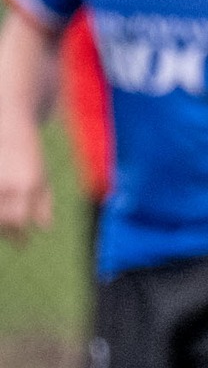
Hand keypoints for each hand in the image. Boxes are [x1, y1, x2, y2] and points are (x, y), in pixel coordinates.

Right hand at [0, 131, 51, 246]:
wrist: (8, 124)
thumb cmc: (27, 153)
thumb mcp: (42, 175)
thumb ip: (43, 202)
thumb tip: (44, 228)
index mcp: (27, 184)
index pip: (19, 220)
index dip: (19, 236)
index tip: (23, 244)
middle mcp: (6, 183)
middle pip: (1, 219)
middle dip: (7, 233)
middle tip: (14, 239)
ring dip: (0, 224)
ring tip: (7, 226)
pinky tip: (3, 214)